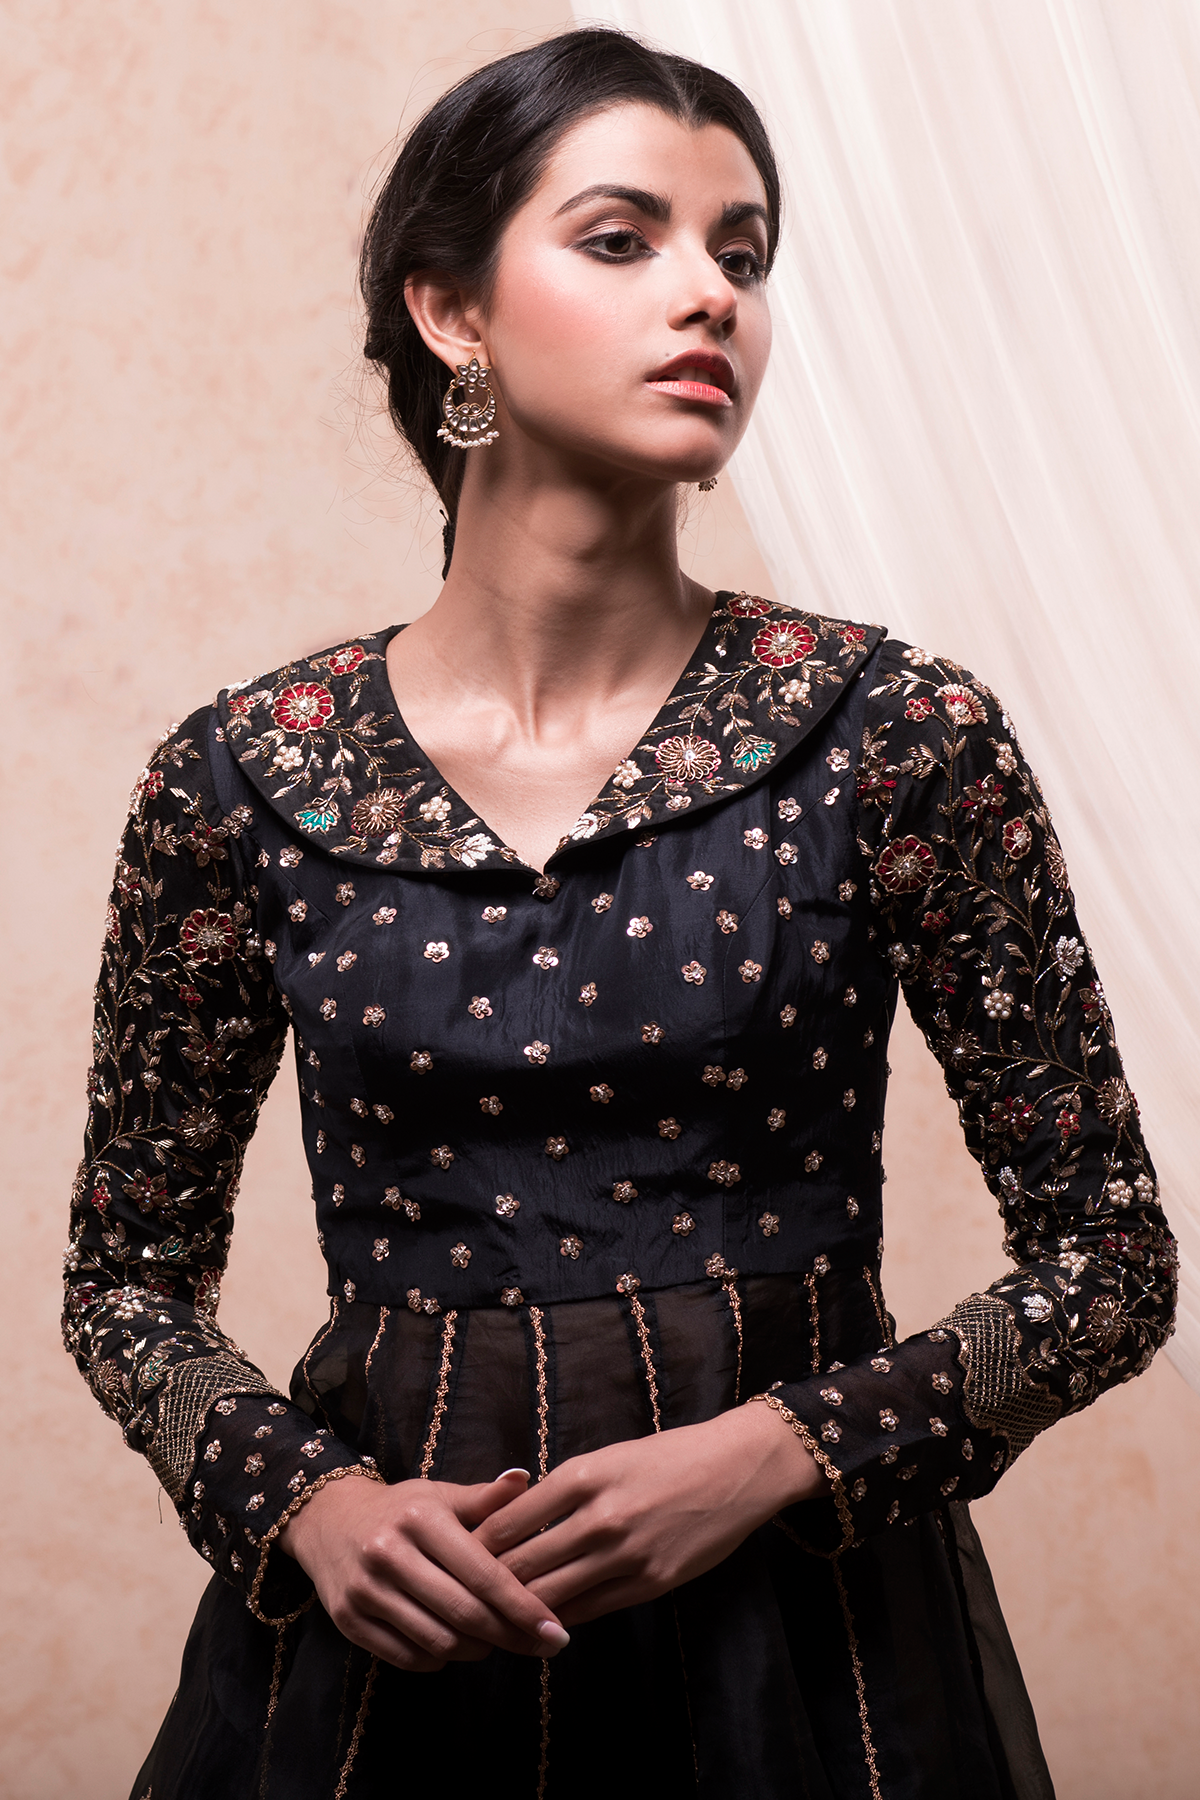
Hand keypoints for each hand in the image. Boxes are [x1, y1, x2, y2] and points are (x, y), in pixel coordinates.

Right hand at [279, 1468, 570, 1671]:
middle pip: (463, 1613)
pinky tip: (456, 1646)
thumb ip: (485, 1498)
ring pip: (437, 1641)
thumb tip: (524, 1480)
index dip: (523, 1606)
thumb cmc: (401, 1509)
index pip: (483, 1573)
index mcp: (420, 1519)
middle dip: (509, 1636)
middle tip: (540, 1646)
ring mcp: (364, 1590)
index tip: (556, 1629)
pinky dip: (439, 1659)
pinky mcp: (348, 1621)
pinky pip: (406, 1657)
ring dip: (477, 1650)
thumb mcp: (440, 1495)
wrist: (327, 1520)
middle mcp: (388, 1553)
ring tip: (497, 1642)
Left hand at [473, 1402, 825, 1626]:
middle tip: (457, 1604)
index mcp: (582, 1476)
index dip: (474, 1548)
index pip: (507, 1523)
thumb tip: (511, 1521)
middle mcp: (599, 1517)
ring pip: (552, 1595)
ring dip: (518, 1612)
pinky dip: (561, 1618)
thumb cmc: (666, 1457)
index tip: (452, 1562)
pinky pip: (590, 1609)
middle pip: (522, 1565)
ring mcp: (626, 1554)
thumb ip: (561, 1489)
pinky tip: (542, 1624)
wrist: (735, 1468)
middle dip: (485, 1588)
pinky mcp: (651, 1583)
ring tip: (490, 1623)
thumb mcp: (606, 1457)